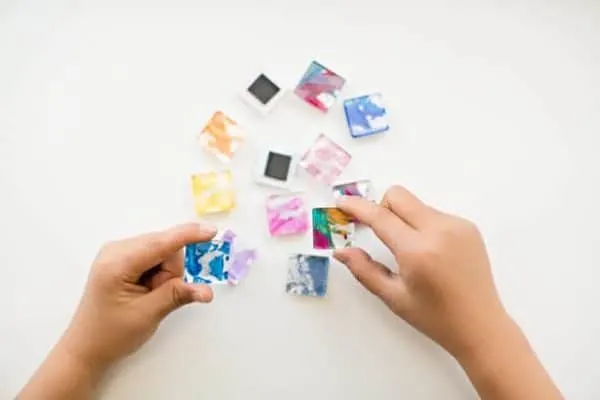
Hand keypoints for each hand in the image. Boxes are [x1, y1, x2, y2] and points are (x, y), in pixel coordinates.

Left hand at [60, 223, 215, 368]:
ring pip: (162, 250)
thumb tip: (206, 290)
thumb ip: (177, 295)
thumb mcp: (148, 315)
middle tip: (158, 295)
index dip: (188, 236)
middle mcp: (116, 250)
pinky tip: (147, 288)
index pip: (160, 244)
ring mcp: (118, 252)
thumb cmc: (112, 334)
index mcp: (117, 263)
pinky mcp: (122, 257)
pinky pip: (154, 255)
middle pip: (164, 246)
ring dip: (165, 273)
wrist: (86, 347)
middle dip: (171, 271)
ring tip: (149, 295)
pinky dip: (158, 272)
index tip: (211, 231)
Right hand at [334, 186, 505, 357]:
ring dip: (403, 218)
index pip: (380, 217)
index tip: (342, 203)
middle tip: (375, 230)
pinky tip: (429, 252)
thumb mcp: (393, 297)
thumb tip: (341, 251)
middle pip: (399, 196)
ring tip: (408, 250)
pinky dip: (422, 224)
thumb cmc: (435, 317)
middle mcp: (439, 231)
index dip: (357, 207)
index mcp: (417, 251)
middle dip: (380, 206)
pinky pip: (434, 214)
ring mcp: (457, 226)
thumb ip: (364, 270)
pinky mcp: (468, 227)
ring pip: (416, 205)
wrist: (481, 325)